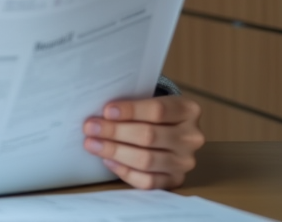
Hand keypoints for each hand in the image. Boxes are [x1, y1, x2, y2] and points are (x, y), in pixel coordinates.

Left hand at [83, 96, 203, 188]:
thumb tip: (100, 113)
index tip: (106, 111)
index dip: (130, 111)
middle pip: (149, 136)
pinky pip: (148, 181)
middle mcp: (191, 137)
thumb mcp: (147, 99)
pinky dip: (125, 172)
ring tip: (92, 144)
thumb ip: (131, 103)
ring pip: (147, 160)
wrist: (166, 130)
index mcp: (188, 110)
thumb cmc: (150, 112)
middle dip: (115, 132)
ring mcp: (185, 162)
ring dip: (115, 152)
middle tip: (90, 128)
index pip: (158, 110)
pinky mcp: (175, 180)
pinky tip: (108, 161)